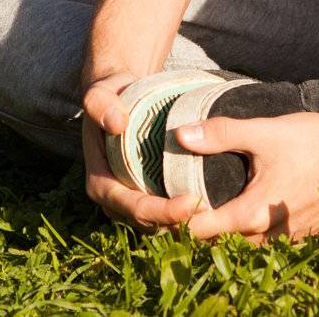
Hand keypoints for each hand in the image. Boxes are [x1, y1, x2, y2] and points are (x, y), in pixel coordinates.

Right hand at [80, 71, 203, 233]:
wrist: (119, 94)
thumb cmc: (110, 94)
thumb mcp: (100, 93)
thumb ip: (100, 105)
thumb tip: (118, 124)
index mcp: (100, 184)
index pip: (133, 207)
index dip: (162, 211)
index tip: (192, 201)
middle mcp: (115, 200)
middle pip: (149, 223)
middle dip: (179, 222)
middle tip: (213, 212)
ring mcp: (131, 200)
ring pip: (159, 225)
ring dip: (185, 223)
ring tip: (218, 216)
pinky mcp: (146, 195)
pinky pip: (165, 214)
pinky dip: (184, 215)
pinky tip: (212, 208)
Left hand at [175, 107, 318, 243]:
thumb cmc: (315, 141)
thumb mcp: (264, 132)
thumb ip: (221, 134)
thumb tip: (181, 135)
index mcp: (253, 213)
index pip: (201, 231)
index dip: (183, 220)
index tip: (176, 204)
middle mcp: (272, 235)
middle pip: (226, 243)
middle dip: (208, 230)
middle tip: (195, 208)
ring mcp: (295, 239)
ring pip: (255, 246)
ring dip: (240, 234)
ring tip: (230, 210)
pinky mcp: (314, 235)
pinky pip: (282, 243)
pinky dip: (268, 233)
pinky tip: (270, 212)